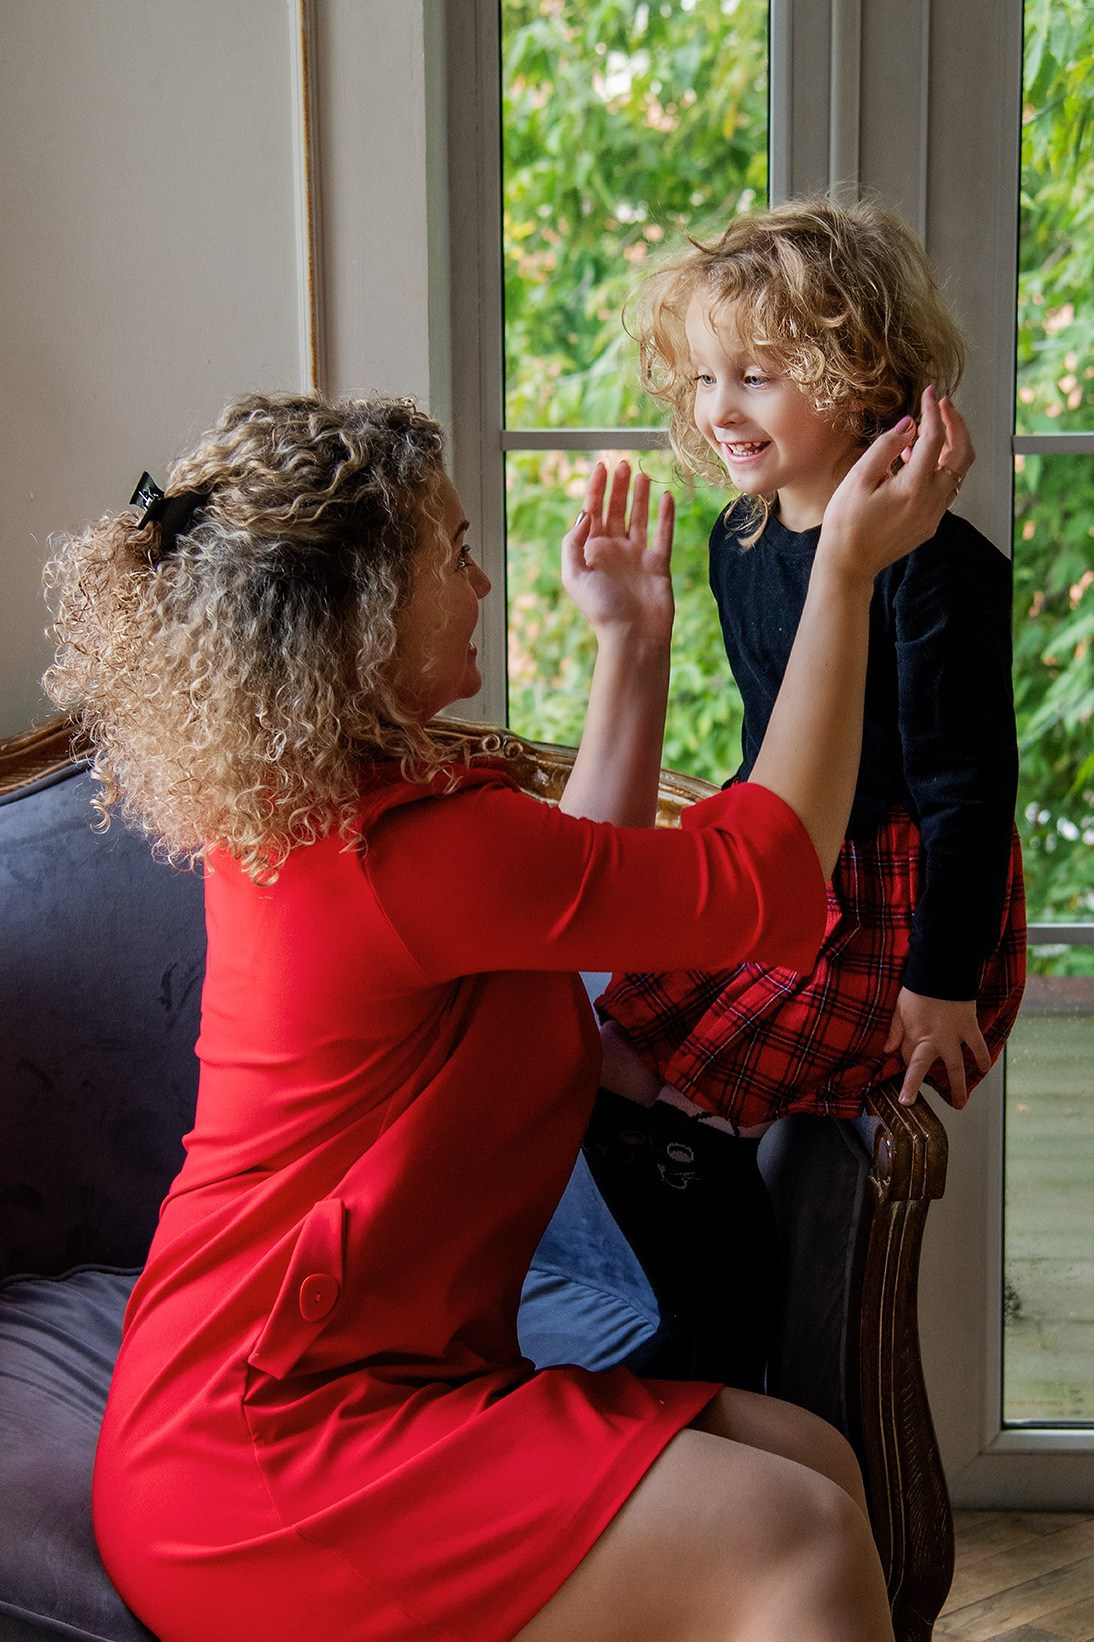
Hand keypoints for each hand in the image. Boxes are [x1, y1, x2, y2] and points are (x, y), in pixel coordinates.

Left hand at [562, 460, 674, 648]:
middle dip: (617, 487)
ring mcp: (636, 556)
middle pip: (614, 510)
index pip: (592, 512)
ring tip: (641, 474)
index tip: (600, 466)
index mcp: (591, 552)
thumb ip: (573, 543)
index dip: (595, 488)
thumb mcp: (574, 576)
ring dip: (639, 496)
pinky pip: (662, 534)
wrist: (633, 635)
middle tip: (621, 464)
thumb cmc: (601, 610)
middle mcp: (613, 550)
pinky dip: (665, 515)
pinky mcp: (658, 563)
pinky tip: (665, 498)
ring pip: (638, 518)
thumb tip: (584, 514)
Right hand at [819, 387, 974, 583]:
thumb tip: (909, 425)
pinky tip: (916, 460)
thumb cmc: (846, 524)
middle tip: (943, 406)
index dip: (934, 411)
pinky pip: (945, 488)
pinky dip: (938, 467)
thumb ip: (886, 447)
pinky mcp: (930, 523)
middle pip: (962, 454)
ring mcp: (934, 514)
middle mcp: (931, 501)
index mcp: (914, 487)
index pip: (935, 438)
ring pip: (957, 472)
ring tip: (926, 431)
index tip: (929, 394)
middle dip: (956, 425)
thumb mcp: (858, 479)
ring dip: (949, 446)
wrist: (848, 564)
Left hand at [884, 987, 990, 1107]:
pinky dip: (982, 1059)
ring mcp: (953, 1036)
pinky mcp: (969, 1027)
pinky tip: (983, 1070)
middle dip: (917, 1088)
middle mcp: (933, 1040)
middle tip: (913, 1104)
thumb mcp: (899, 1008)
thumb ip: (894, 1031)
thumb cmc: (918, 988)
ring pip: (956, 1068)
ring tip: (959, 1104)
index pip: (907, 1058)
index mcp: (913, 1035)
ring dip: (958, 1087)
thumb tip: (887, 1051)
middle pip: (924, 1070)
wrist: (941, 970)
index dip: (906, 1063)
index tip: (908, 1064)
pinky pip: (978, 1047)